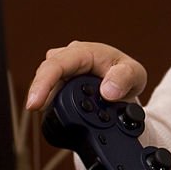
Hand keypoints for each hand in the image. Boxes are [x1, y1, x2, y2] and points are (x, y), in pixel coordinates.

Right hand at [25, 41, 146, 109]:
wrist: (126, 86)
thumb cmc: (128, 74)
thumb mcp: (135, 74)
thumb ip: (125, 79)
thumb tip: (108, 91)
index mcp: (85, 52)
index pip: (58, 64)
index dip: (44, 82)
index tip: (35, 102)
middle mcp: (69, 59)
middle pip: (45, 74)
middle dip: (39, 94)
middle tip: (37, 111)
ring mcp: (63, 72)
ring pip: (45, 86)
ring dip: (47, 101)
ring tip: (61, 117)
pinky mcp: (60, 84)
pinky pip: (50, 95)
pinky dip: (51, 106)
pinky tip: (58, 117)